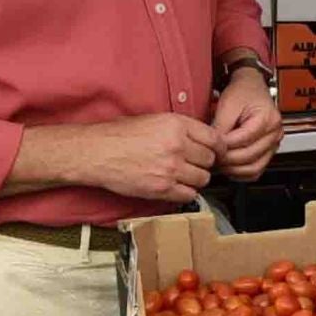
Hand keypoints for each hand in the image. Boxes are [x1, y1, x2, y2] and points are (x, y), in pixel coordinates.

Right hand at [78, 114, 218, 204]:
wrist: (96, 153)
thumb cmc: (120, 135)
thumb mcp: (155, 120)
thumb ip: (181, 128)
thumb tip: (204, 139)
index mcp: (177, 125)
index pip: (215, 139)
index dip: (218, 148)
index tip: (216, 153)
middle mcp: (177, 146)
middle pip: (210, 160)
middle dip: (204, 164)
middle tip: (194, 165)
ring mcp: (170, 168)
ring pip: (203, 179)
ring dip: (196, 179)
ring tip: (182, 176)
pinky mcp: (162, 188)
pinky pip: (189, 194)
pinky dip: (185, 192)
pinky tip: (175, 186)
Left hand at [211, 68, 284, 180]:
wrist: (251, 88)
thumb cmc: (243, 93)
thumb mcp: (228, 104)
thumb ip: (220, 127)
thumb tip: (212, 147)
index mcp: (268, 119)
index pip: (242, 140)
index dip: (223, 146)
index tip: (209, 147)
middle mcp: (274, 134)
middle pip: (249, 156)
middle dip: (226, 160)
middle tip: (210, 157)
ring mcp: (273, 144)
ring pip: (254, 168)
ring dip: (233, 170)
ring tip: (218, 163)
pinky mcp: (268, 152)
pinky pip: (256, 171)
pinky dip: (241, 174)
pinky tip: (229, 167)